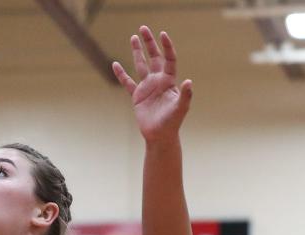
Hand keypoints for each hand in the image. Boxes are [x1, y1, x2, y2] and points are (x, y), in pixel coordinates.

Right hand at [113, 26, 192, 143]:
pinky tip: (115, 64)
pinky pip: (128, 82)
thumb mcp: (180, 108)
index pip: (169, 59)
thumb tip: (189, 81)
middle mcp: (158, 81)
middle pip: (154, 57)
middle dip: (149, 43)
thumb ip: (185, 95)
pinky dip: (121, 74)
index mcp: (169, 81)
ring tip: (133, 37)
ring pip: (141, 65)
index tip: (162, 34)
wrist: (160, 136)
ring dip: (137, 52)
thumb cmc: (173, 123)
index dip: (166, 47)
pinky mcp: (138, 96)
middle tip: (143, 28)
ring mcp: (148, 87)